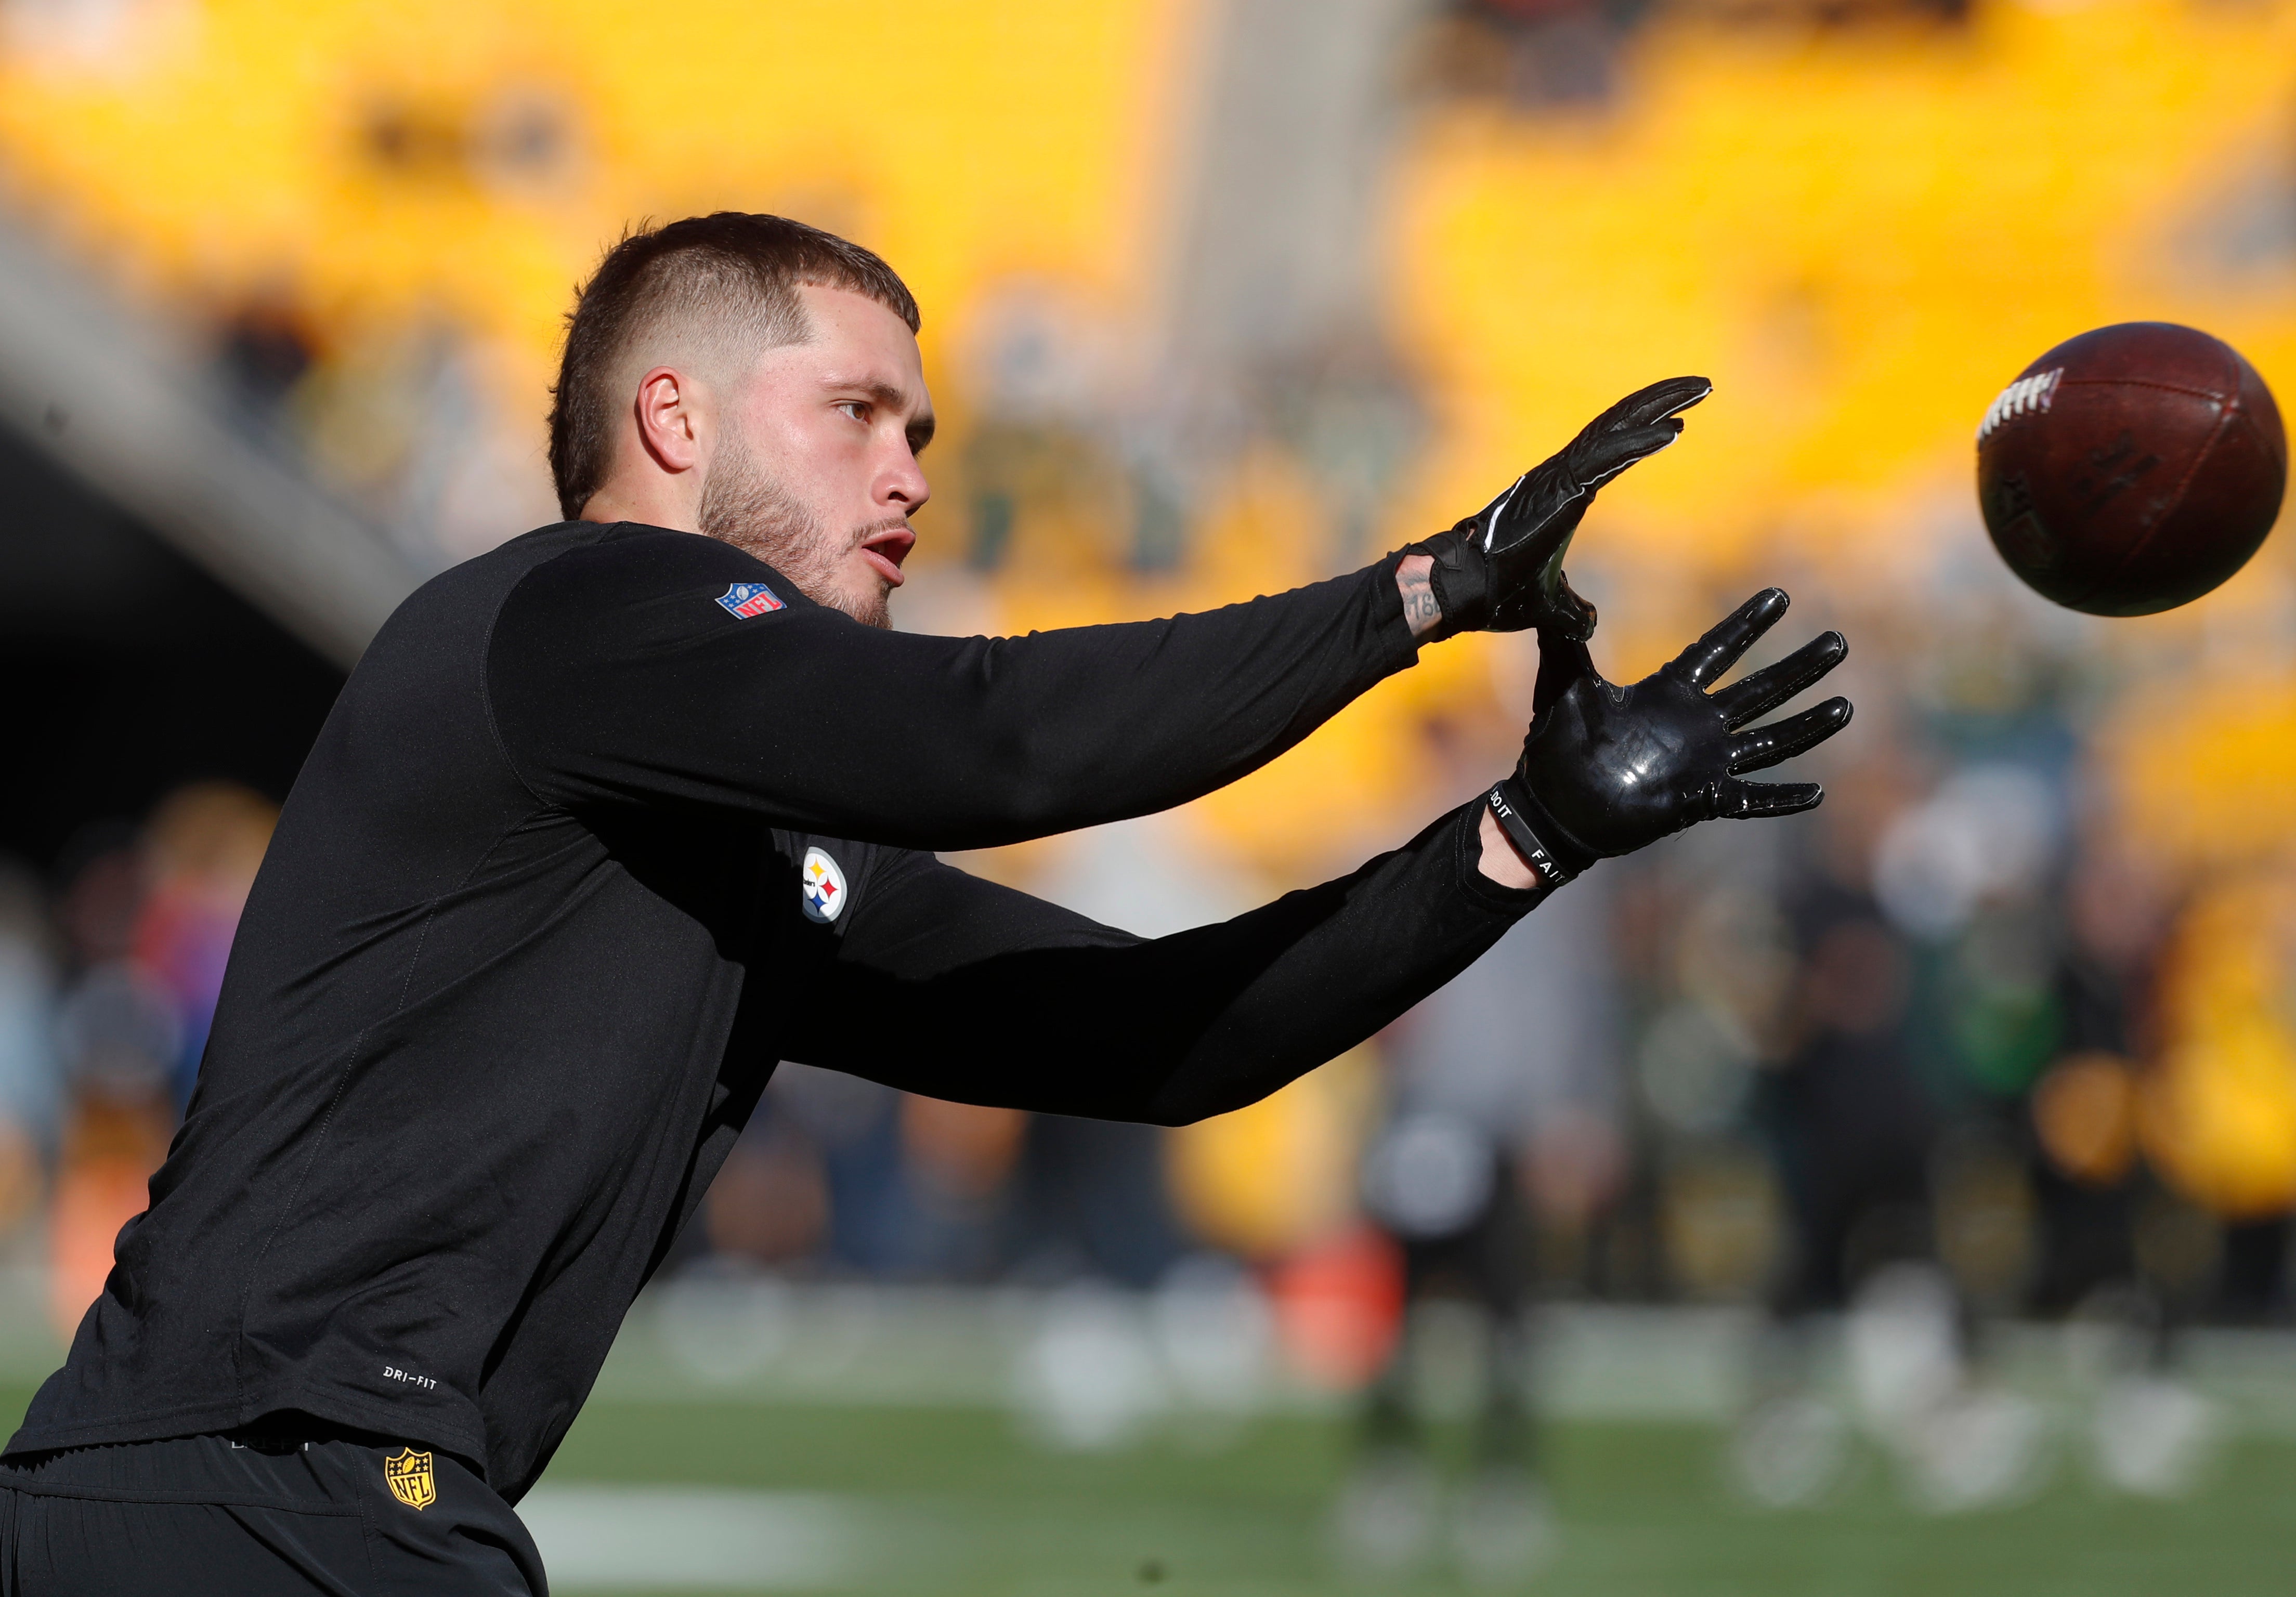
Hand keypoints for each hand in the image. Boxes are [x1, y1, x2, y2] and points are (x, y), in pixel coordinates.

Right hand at [1408, 377, 1710, 640]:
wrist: (1463, 592)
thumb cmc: (1496, 593)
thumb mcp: (1548, 604)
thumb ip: (1571, 609)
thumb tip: (1587, 624)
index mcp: (1562, 491)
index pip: (1611, 447)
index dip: (1645, 427)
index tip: (1681, 418)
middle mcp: (1562, 474)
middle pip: (1619, 423)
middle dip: (1662, 400)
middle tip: (1702, 384)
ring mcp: (1560, 477)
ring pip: (1616, 428)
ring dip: (1660, 406)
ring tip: (1700, 389)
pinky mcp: (1560, 489)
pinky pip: (1606, 458)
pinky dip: (1640, 443)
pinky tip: (1674, 430)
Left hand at [1485, 589, 1850, 884]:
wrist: (1551, 808)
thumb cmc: (1556, 746)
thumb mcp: (1563, 682)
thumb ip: (1566, 636)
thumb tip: (1557, 584)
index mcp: (1668, 692)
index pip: (1716, 650)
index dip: (1747, 625)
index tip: (1780, 596)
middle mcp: (1695, 724)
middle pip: (1759, 690)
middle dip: (1799, 667)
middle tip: (1838, 641)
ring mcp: (1701, 763)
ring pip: (1768, 740)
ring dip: (1806, 726)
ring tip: (1844, 706)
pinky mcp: (1699, 800)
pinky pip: (1749, 799)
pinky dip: (1780, 798)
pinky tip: (1815, 793)